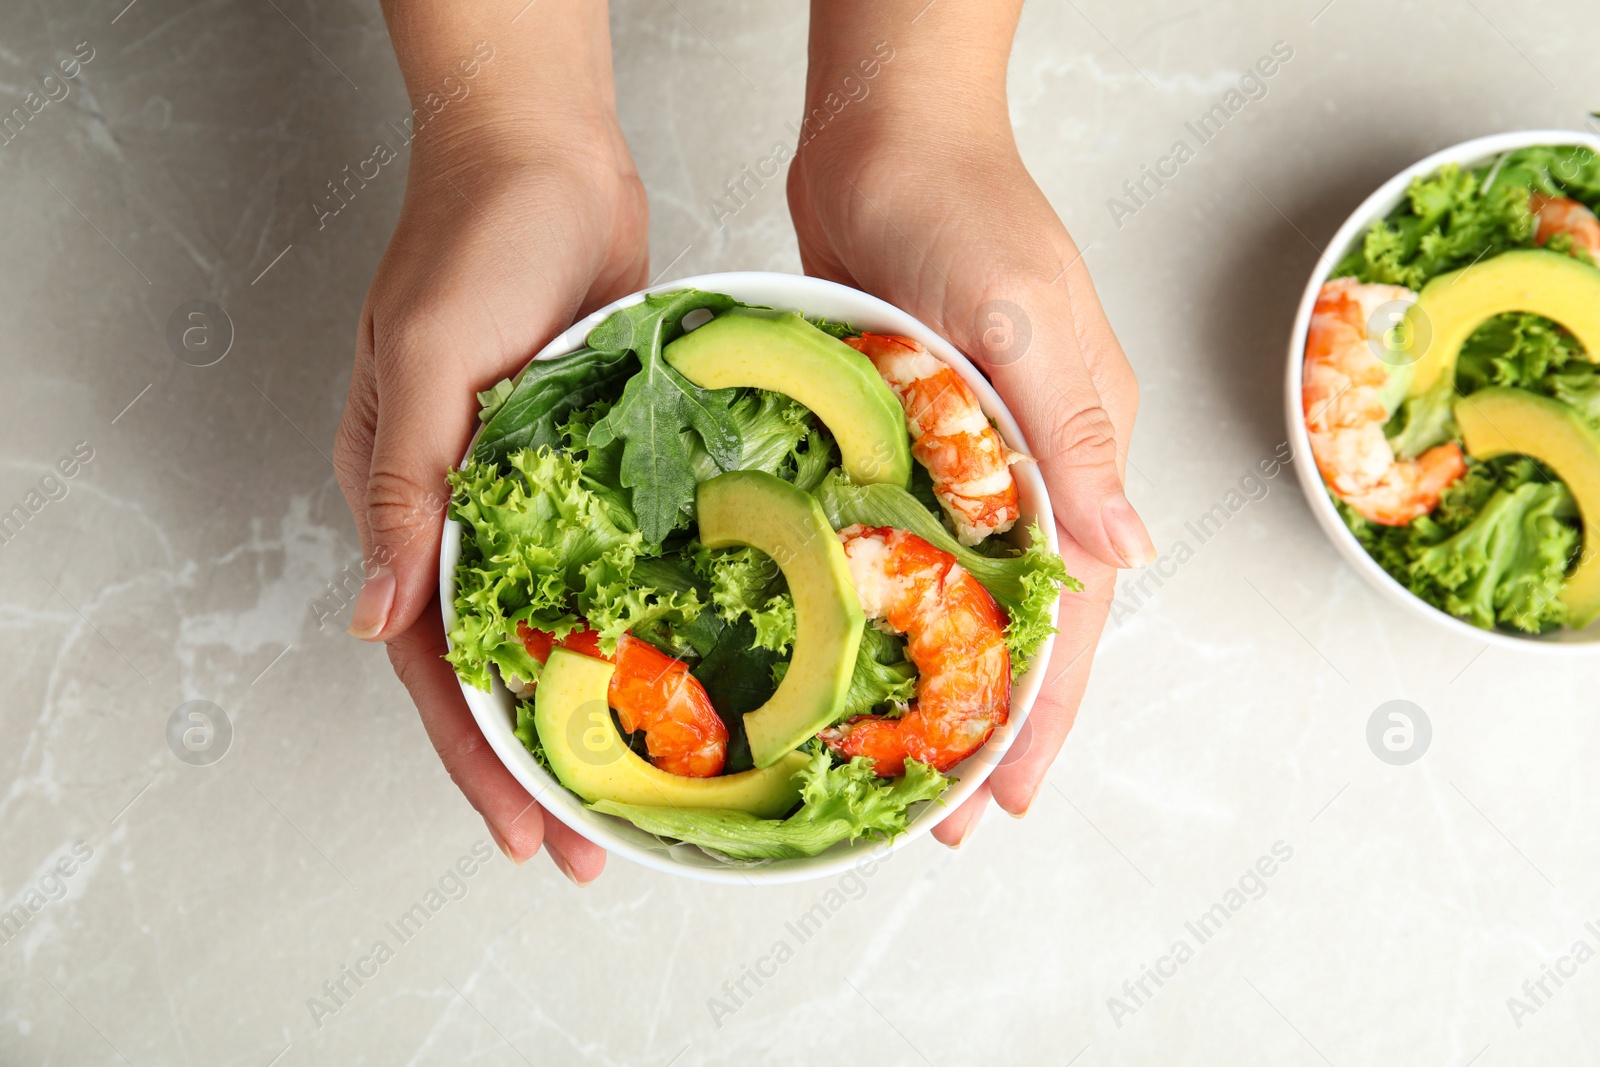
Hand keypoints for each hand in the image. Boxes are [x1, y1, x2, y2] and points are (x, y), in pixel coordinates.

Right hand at [335, 0, 644, 883]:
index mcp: (405, 503)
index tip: (524, 835)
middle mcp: (462, 514)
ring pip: (555, 629)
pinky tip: (678, 670)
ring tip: (642, 789)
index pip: (435, 665)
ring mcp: (527, 495)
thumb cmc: (472, 245)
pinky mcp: (588, 467)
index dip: (478, 758)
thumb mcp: (427, 367)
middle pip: (497, 669)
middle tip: (591, 848)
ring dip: (592, 711)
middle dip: (538, 765)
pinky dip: (632, 625)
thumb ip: (403, 490)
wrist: (545, 157)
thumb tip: (374, 617)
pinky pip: (606, 566)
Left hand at [792, 0, 1152, 845]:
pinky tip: (845, 650)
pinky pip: (901, 545)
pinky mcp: (902, 438)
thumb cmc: (964, 207)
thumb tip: (1127, 552)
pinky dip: (882, 606)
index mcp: (1077, 449)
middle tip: (937, 814)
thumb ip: (1069, 439)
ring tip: (890, 761)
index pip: (1074, 612)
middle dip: (983, 723)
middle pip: (1016, 622)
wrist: (884, 137)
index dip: (1043, 712)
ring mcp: (963, 455)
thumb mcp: (1025, 321)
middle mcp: (1027, 466)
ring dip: (929, 678)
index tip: (1007, 796)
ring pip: (955, 595)